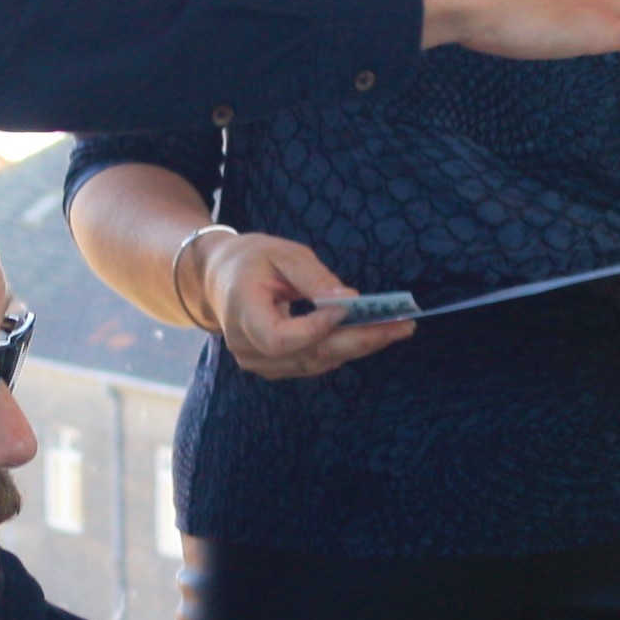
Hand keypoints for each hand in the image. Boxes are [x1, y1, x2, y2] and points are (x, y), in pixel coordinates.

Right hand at [190, 230, 416, 383]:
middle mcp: (247, 347)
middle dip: (358, 340)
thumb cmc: (250, 260)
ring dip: (358, 346)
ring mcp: (259, 362)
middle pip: (308, 355)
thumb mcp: (281, 253)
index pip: (279, 338)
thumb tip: (350, 299)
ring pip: (316, 363)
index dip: (315, 329)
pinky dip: (344, 349)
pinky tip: (372, 335)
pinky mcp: (274, 366)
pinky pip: (314, 363)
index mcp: (242, 313)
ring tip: (396, 329)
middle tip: (400, 327)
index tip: (348, 308)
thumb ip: (314, 277)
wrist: (218, 279)